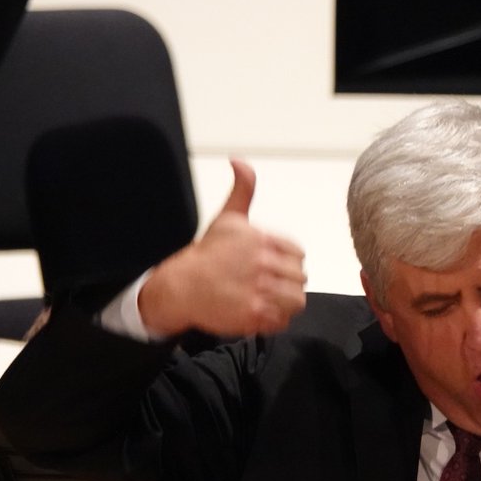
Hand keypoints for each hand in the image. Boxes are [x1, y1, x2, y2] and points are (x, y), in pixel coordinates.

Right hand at [139, 158, 306, 336]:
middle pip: (299, 278)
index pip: (298, 255)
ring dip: (285, 303)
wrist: (181, 286)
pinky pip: (282, 320)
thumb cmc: (206, 255)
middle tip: (266, 285)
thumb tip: (238, 160)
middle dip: (286, 282)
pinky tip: (260, 313)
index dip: (287, 262)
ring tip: (267, 300)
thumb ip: (242, 189)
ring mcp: (259, 290)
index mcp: (261, 240)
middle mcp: (262, 264)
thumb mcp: (227, 218)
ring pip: (296, 300)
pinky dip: (275, 320)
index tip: (270, 267)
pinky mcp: (254, 314)